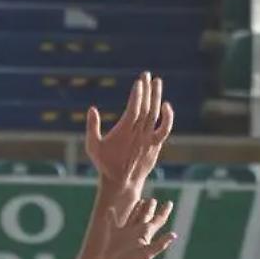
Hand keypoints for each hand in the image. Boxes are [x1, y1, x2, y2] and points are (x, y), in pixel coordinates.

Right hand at [86, 71, 173, 190]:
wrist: (122, 183)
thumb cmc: (105, 164)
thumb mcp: (93, 146)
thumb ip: (92, 127)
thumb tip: (92, 109)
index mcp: (124, 132)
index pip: (134, 108)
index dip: (138, 94)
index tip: (139, 81)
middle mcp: (139, 134)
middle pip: (146, 107)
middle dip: (147, 90)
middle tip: (146, 75)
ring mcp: (149, 140)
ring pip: (156, 114)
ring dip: (157, 97)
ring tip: (157, 82)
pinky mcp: (155, 146)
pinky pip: (164, 129)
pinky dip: (167, 117)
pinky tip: (166, 106)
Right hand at [104, 197, 176, 258]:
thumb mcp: (148, 253)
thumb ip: (160, 244)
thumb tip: (174, 235)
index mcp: (146, 234)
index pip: (158, 220)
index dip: (164, 212)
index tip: (170, 203)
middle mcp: (137, 232)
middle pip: (146, 216)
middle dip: (150, 208)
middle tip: (153, 200)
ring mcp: (126, 234)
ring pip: (133, 217)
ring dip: (137, 209)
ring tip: (140, 202)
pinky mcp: (114, 236)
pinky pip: (114, 222)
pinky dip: (112, 216)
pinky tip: (110, 210)